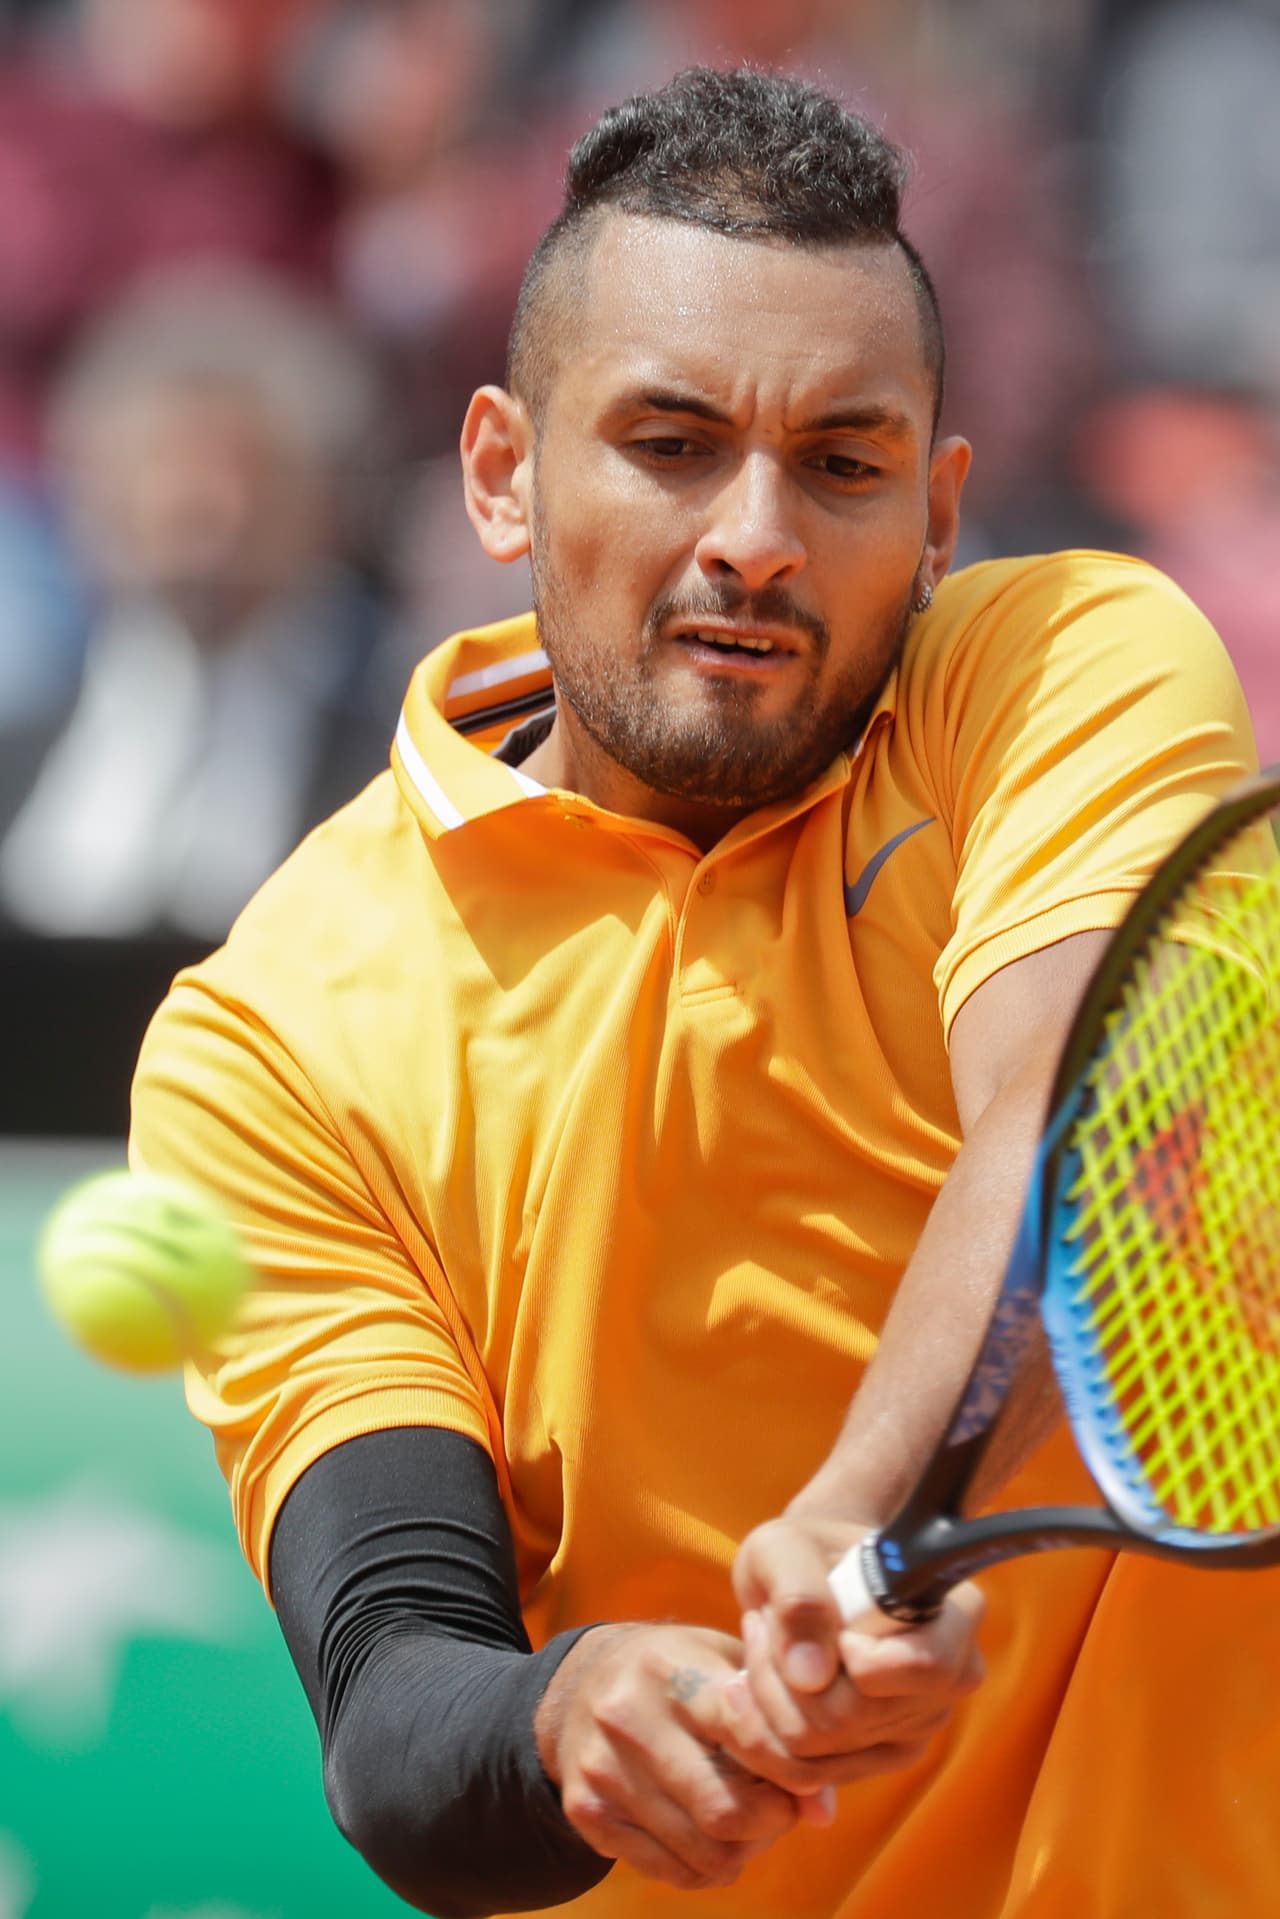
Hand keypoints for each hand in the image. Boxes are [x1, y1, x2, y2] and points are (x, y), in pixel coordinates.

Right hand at [534, 1621, 828, 1892]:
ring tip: (751, 1816)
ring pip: (706, 1853)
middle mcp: (627, 1717)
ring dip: (746, 1849)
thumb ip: (779, 1721)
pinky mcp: (587, 1813)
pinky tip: (711, 1830)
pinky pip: (674, 1873)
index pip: (748, 1733)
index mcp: (669, 1668)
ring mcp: (603, 1770)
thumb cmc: (677, 1669)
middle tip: (782, 1802)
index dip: (792, 1766)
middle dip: (774, 1819)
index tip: (804, 1770)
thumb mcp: (726, 1662)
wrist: (579, 1684)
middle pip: (728, 1811)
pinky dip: (709, 1865)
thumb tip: (823, 1811)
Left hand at [724, 1513, 985, 1789]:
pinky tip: (750, 1687)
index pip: (924, 1667)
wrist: (804, 1582)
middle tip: (759, 1623)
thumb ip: (798, 1595)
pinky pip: (806, 1775)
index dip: (858, 1656)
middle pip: (851, 1717)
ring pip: (819, 1753)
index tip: (824, 1618)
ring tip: (757, 1646)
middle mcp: (950, 1679)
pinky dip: (760, 1734)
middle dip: (780, 1674)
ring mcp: (917, 1727)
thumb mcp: (785, 1548)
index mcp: (955, 1615)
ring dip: (763, 1700)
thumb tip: (810, 1676)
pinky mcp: (877, 1758)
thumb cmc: (803, 1552)